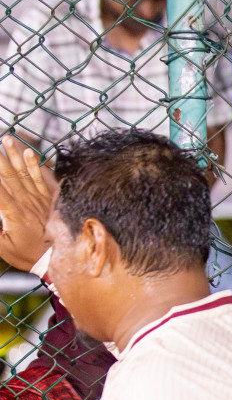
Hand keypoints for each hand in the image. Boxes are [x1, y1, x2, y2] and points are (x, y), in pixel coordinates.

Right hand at [0, 135, 55, 270]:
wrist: (58, 260)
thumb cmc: (28, 255)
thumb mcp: (2, 246)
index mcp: (12, 212)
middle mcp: (26, 202)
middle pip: (9, 174)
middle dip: (0, 157)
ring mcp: (40, 199)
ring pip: (25, 173)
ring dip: (15, 155)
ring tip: (8, 139)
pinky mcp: (50, 200)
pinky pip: (42, 179)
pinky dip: (35, 165)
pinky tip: (31, 153)